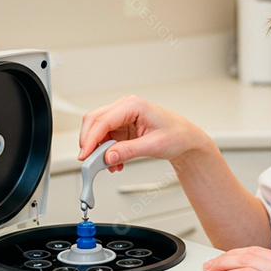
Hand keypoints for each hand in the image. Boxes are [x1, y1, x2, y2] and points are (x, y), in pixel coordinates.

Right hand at [78, 95, 207, 169]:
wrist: (185, 138)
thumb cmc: (176, 135)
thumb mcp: (154, 145)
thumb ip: (129, 151)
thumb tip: (108, 156)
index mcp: (133, 105)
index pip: (103, 120)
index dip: (91, 139)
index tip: (85, 155)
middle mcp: (125, 107)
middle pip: (94, 121)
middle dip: (89, 143)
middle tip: (89, 162)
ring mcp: (122, 117)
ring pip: (97, 130)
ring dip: (98, 149)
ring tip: (109, 165)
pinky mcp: (121, 127)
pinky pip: (105, 138)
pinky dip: (105, 151)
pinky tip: (114, 162)